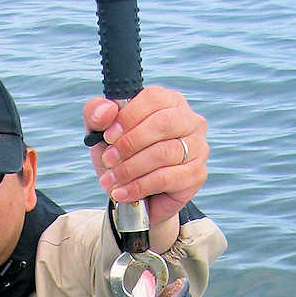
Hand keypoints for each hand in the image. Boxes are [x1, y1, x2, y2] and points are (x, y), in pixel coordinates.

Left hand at [83, 85, 208, 223]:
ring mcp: (198, 147)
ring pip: (163, 153)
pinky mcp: (197, 174)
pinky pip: (166, 178)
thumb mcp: (102, 133)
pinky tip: (122, 193)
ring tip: (111, 180)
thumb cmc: (123, 158)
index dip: (128, 117)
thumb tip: (106, 110)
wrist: (136, 198)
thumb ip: (97, 113)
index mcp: (170, 102)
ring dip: (131, 168)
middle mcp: (190, 121)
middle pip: (162, 124)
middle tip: (108, 160)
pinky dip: (139, 186)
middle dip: (129, 144)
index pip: (153, 99)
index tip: (108, 136)